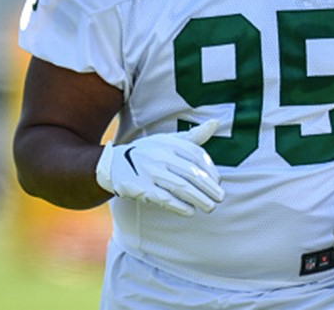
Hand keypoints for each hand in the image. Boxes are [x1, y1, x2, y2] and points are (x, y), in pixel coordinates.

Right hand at [95, 119, 224, 216]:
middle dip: (209, 187)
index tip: (219, 182)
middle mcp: (160, 155)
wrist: (113, 164)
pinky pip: (164, 198)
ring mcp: (150, 172)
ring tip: (210, 207)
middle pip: (191, 172)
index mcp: (168, 143)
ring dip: (199, 198)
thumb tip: (214, 123)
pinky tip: (190, 211)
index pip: (196, 155)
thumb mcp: (168, 140)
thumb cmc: (148, 152)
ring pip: (180, 186)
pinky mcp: (142, 188)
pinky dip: (179, 206)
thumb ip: (192, 137)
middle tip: (220, 197)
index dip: (210, 170)